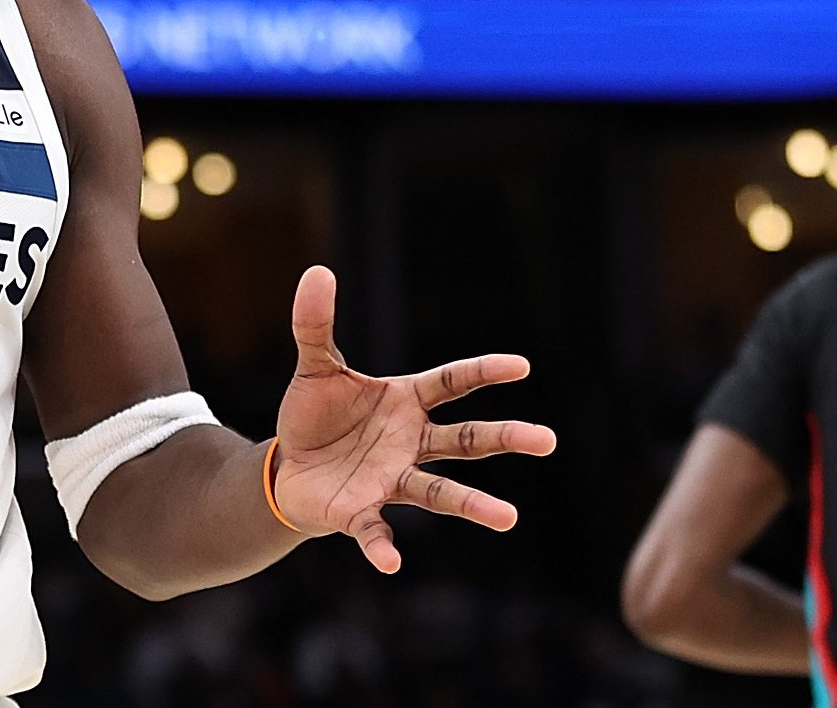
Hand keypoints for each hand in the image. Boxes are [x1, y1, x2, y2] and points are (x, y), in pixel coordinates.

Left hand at [271, 265, 556, 573]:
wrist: (288, 469)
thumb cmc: (313, 416)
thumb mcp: (313, 366)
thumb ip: (314, 323)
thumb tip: (317, 271)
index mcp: (405, 402)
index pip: (451, 383)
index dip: (482, 373)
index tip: (520, 366)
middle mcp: (409, 443)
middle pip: (465, 440)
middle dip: (504, 438)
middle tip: (548, 440)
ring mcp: (391, 480)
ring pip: (440, 493)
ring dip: (473, 504)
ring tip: (509, 517)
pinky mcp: (361, 511)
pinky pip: (376, 531)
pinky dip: (383, 547)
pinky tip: (391, 564)